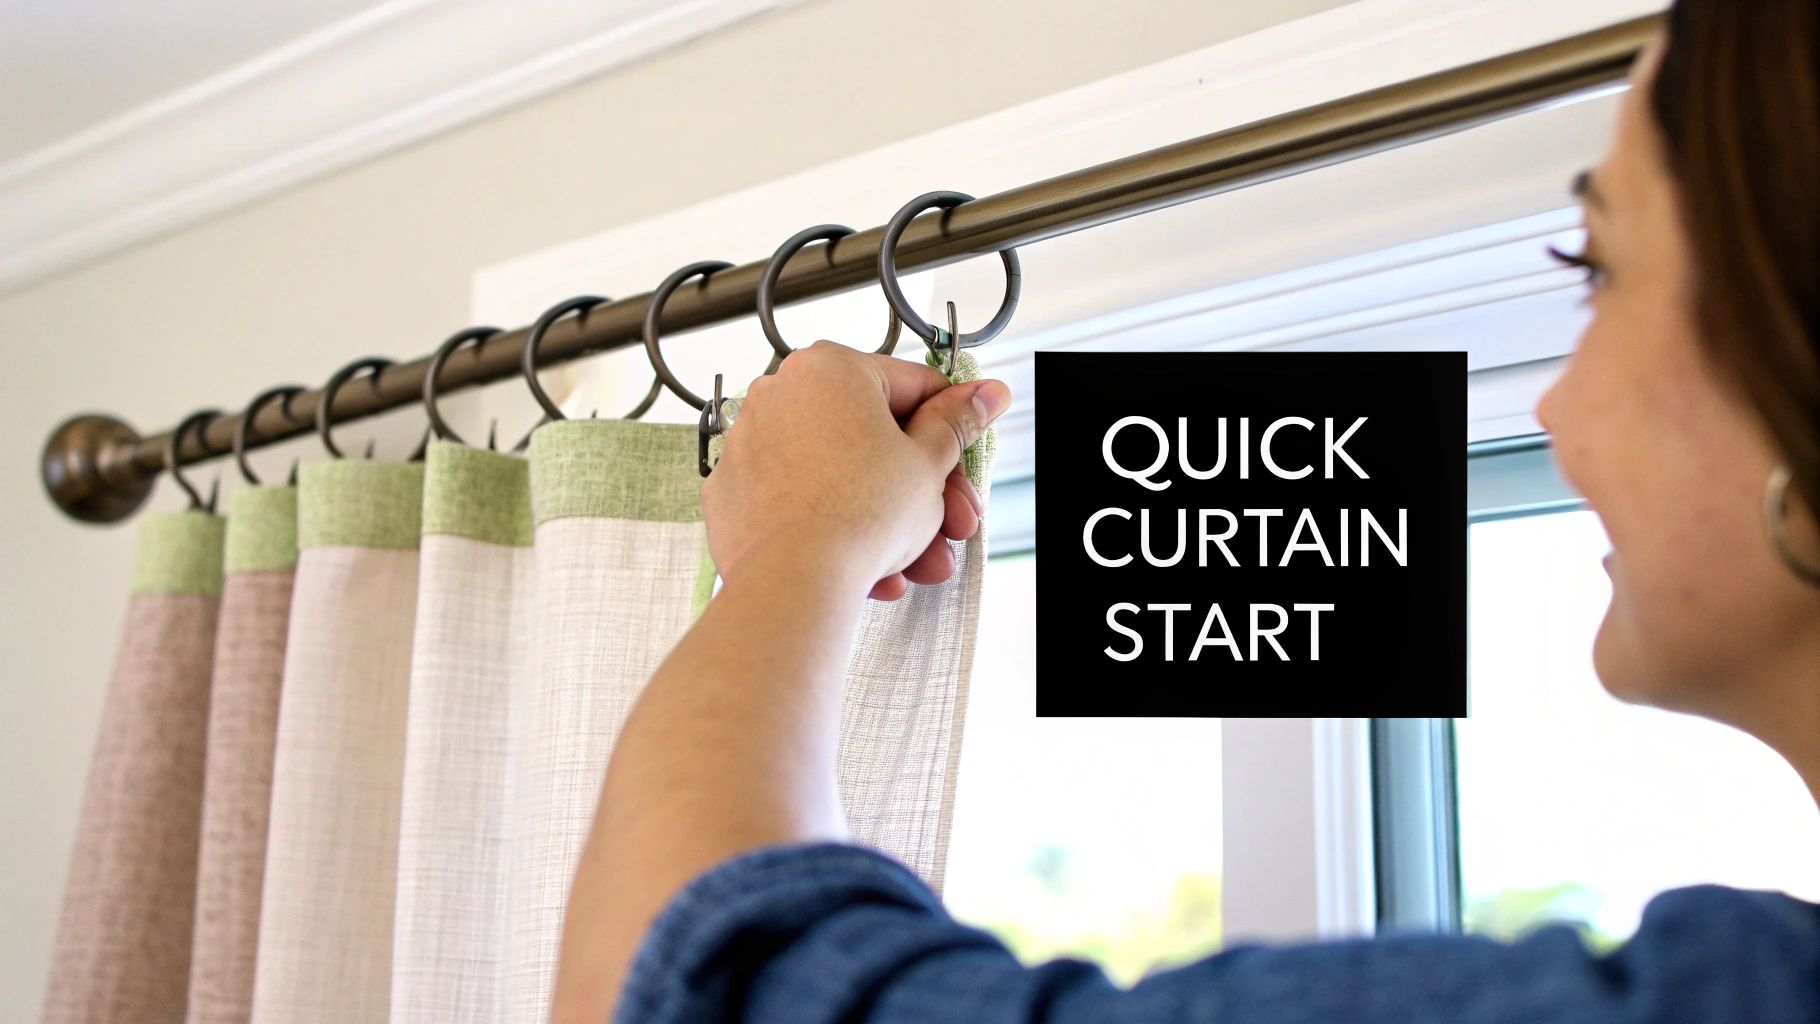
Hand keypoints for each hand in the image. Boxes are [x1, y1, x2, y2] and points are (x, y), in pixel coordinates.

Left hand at [701, 340, 1010, 600]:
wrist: (792, 580)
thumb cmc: (854, 515)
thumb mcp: (928, 463)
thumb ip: (956, 423)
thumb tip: (981, 394)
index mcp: (832, 368)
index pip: (913, 387)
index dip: (950, 429)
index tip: (964, 450)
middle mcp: (782, 392)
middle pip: (874, 437)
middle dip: (921, 489)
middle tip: (949, 522)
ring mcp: (752, 440)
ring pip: (839, 474)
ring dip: (886, 519)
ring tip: (917, 560)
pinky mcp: (735, 489)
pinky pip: (800, 500)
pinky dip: (833, 526)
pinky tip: (868, 565)